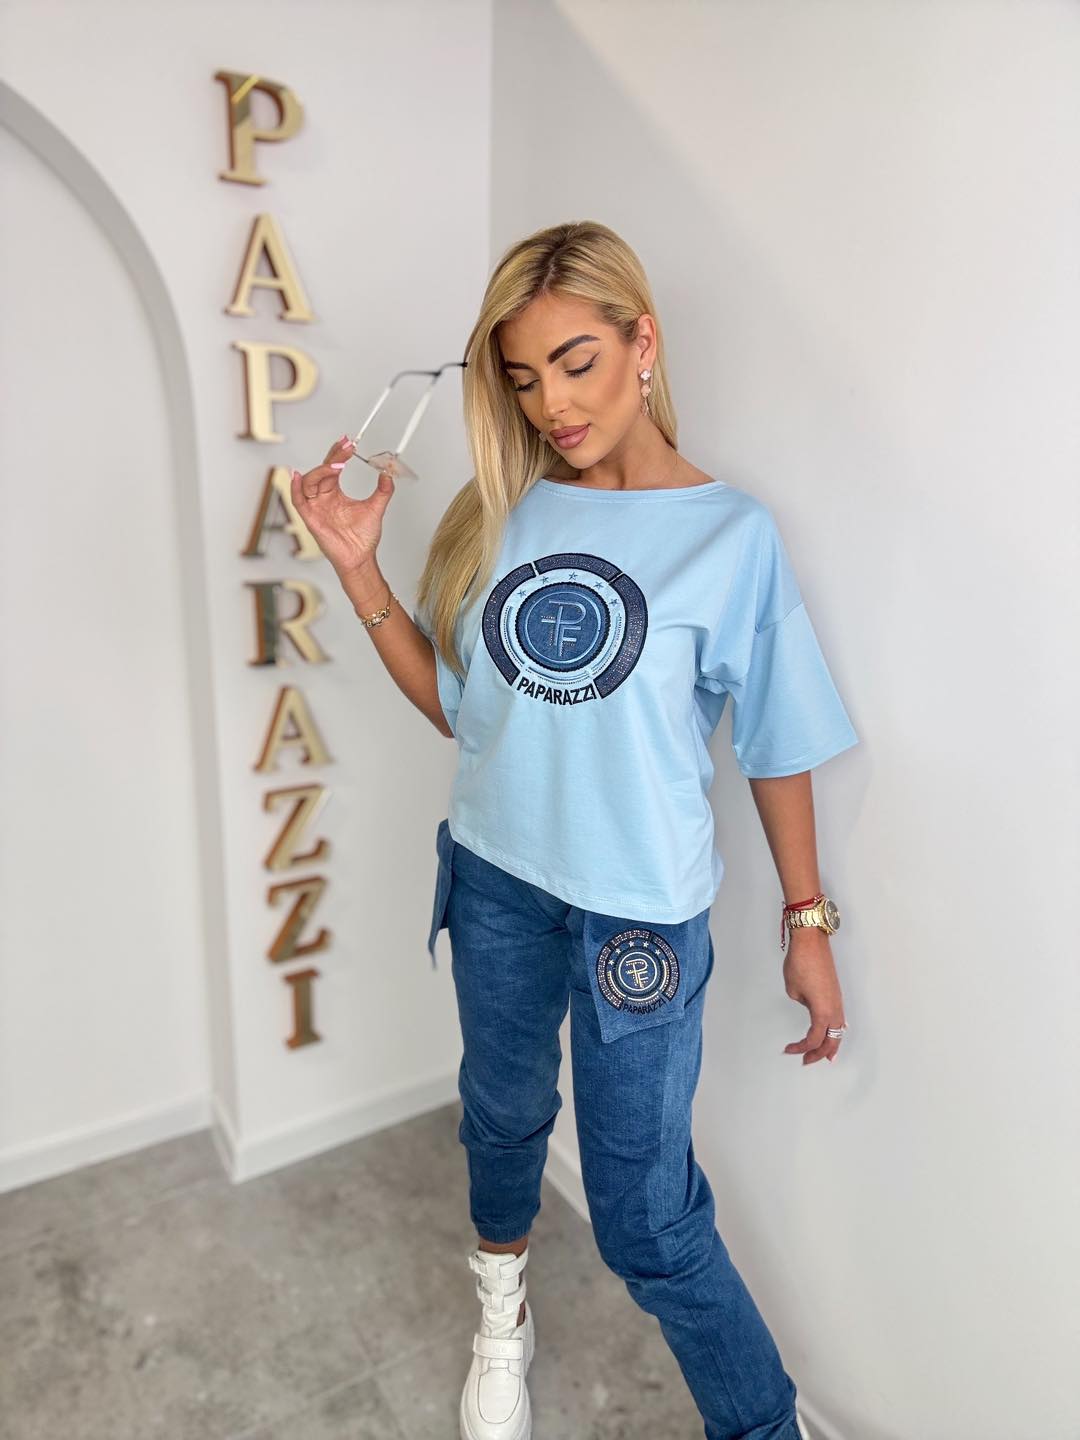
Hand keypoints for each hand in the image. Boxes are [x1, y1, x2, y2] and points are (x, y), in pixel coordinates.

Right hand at [291, 434, 394, 580]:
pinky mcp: (310, 519)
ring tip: (337, 464)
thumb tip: (388, 473)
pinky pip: (298, 501)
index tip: (348, 442)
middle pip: (321, 471)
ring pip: (309, 482)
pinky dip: (295, 488)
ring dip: (321, 470)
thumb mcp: (376, 508)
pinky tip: (298, 476)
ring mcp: (315, 507)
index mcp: (334, 493)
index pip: (332, 468)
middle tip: (346, 447)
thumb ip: (383, 490)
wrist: (360, 558)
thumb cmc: (362, 538)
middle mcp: (323, 498)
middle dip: (333, 457)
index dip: (338, 454)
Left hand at [781, 928, 846, 1065]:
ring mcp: (837, 1000)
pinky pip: (839, 1018)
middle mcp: (834, 1008)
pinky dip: (835, 1030)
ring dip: (831, 1043)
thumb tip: (808, 1003)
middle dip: (819, 1054)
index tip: (788, 1049)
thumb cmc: (801, 963)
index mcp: (823, 1012)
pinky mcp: (836, 993)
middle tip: (807, 1061)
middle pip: (831, 1040)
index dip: (801, 1048)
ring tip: (825, 1056)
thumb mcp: (793, 989)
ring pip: (839, 1030)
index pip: (814, 1039)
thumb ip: (801, 1003)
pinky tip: (831, 1032)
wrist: (811, 941)